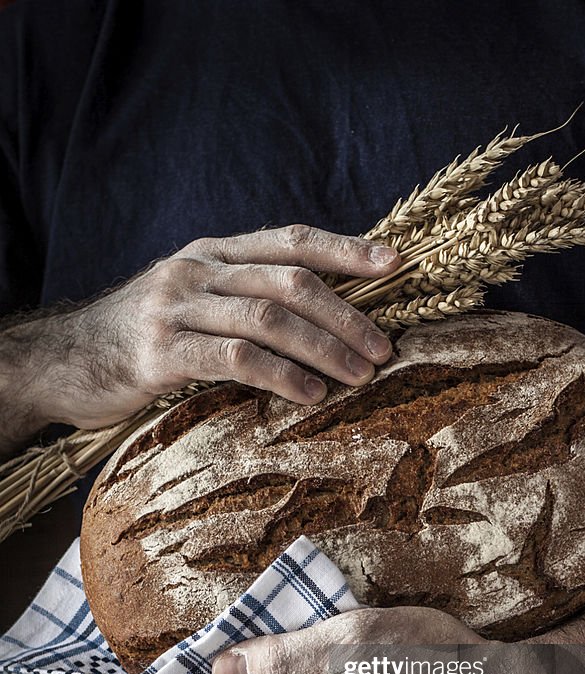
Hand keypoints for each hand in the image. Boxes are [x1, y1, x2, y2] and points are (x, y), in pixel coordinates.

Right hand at [2, 225, 399, 432]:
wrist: (62, 361)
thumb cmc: (141, 338)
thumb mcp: (191, 301)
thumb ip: (242, 298)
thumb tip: (317, 317)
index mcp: (212, 252)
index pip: (290, 239)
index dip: (346, 248)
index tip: (395, 263)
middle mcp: (196, 270)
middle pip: (289, 281)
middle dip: (346, 315)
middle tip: (383, 349)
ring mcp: (176, 307)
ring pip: (268, 319)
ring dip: (323, 348)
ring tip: (359, 376)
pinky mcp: (160, 353)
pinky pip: (234, 359)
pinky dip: (281, 376)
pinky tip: (309, 395)